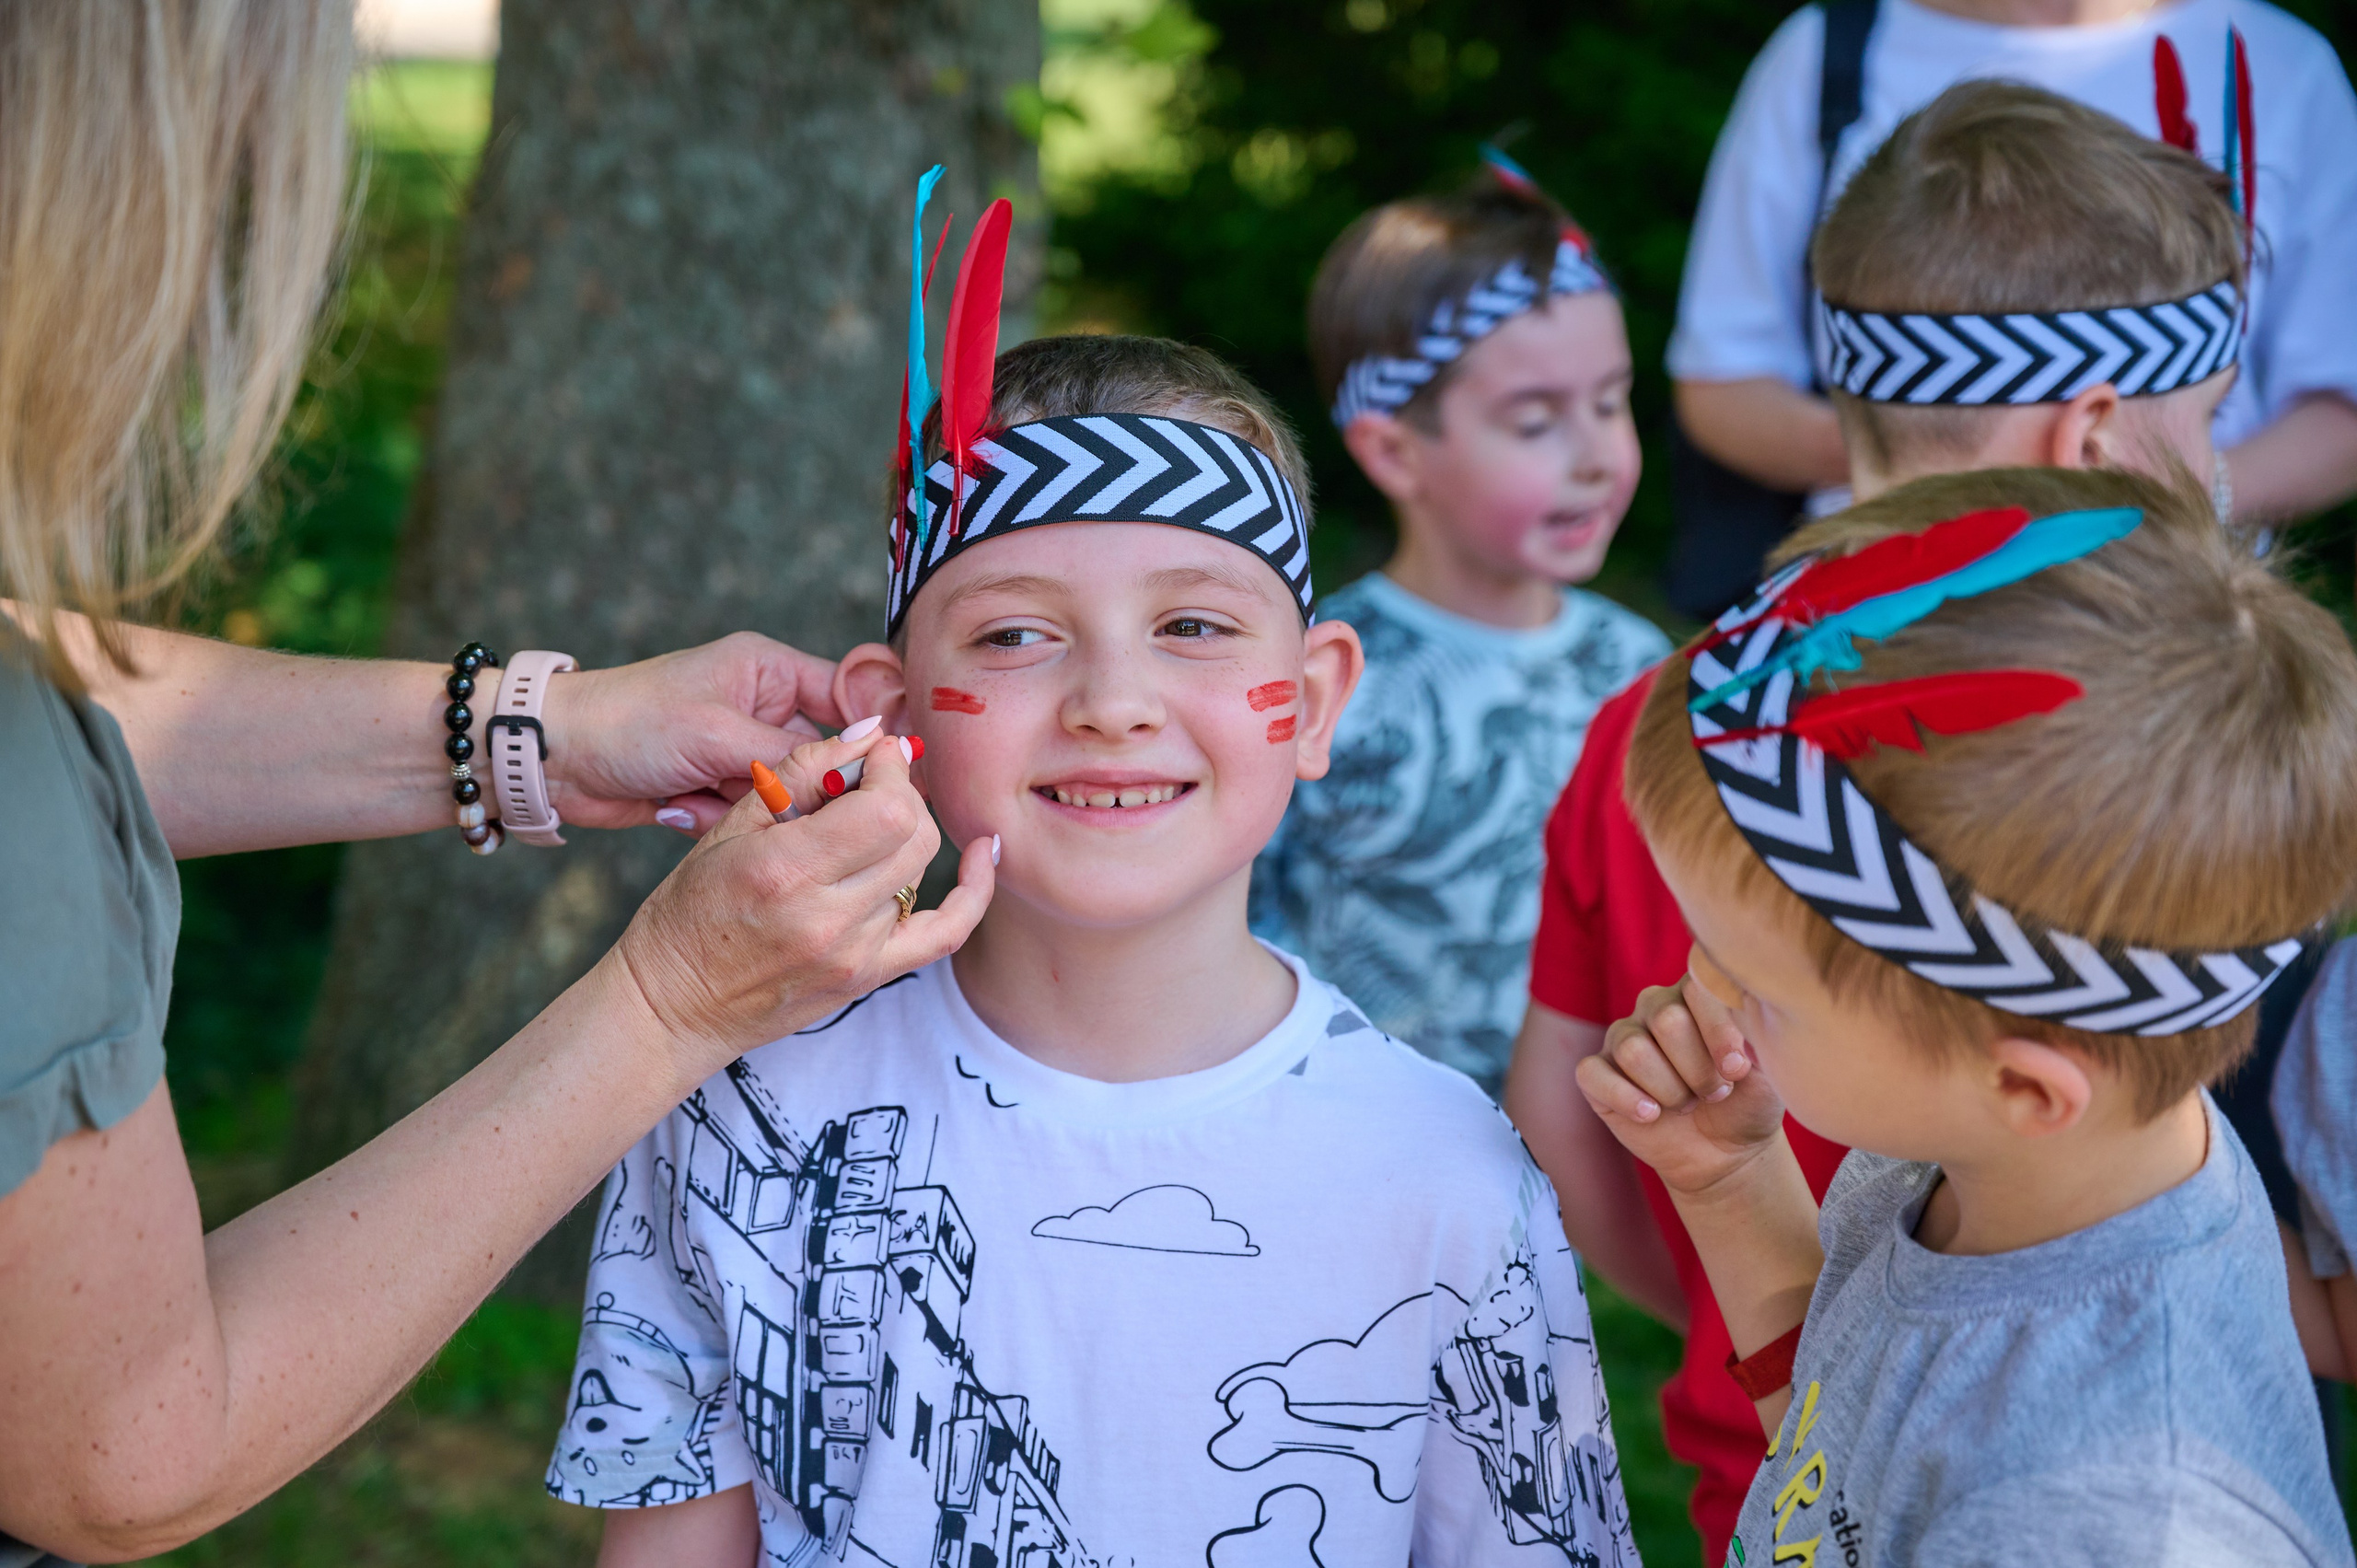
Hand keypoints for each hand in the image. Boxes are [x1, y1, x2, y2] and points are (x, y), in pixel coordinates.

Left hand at [536, 633, 844, 834]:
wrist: (554, 758)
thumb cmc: (629, 722)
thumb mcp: (719, 731)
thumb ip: (797, 749)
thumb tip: (874, 750)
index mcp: (770, 671)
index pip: (849, 697)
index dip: (868, 736)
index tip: (881, 775)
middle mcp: (763, 708)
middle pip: (819, 760)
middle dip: (784, 786)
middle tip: (745, 790)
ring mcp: (739, 751)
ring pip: (783, 797)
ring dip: (743, 808)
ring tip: (691, 793)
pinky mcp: (717, 788)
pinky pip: (748, 818)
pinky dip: (714, 821)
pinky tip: (674, 805)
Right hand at [605, 727, 991, 1079]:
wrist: (675, 1003)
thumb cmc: (690, 913)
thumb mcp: (728, 829)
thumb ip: (801, 775)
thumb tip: (866, 734)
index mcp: (785, 871)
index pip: (884, 806)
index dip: (891, 769)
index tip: (875, 755)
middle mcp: (827, 917)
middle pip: (913, 832)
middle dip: (901, 793)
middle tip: (873, 784)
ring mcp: (855, 953)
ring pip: (920, 869)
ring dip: (906, 832)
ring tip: (872, 823)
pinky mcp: (870, 977)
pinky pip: (948, 930)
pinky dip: (974, 890)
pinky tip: (982, 852)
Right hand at [1575, 947, 1786, 1196]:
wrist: (1724, 1152)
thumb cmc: (1747, 1102)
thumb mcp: (1767, 1069)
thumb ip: (1756, 1036)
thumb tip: (1740, 1024)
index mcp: (1696, 994)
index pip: (1697, 988)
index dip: (1717, 1031)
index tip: (1737, 1070)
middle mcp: (1656, 1006)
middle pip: (1666, 1020)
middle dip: (1697, 1069)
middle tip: (1715, 1093)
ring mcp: (1622, 1037)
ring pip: (1633, 1050)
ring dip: (1669, 1090)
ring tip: (1687, 1104)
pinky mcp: (1595, 1073)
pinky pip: (1593, 1074)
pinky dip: (1626, 1099)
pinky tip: (1651, 1115)